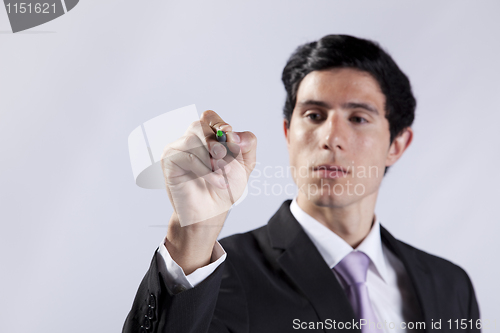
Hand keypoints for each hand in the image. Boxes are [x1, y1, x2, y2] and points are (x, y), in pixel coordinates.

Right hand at [160, 110, 256, 273]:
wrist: (211, 212)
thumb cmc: (224, 187)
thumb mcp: (244, 164)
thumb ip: (247, 145)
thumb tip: (238, 135)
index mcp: (206, 136)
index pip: (209, 117)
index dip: (220, 124)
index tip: (231, 139)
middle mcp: (189, 140)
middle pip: (199, 125)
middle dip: (217, 142)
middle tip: (226, 158)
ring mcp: (177, 149)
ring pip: (193, 139)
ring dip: (212, 159)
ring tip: (222, 175)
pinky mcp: (169, 161)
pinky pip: (187, 156)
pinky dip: (205, 169)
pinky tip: (216, 181)